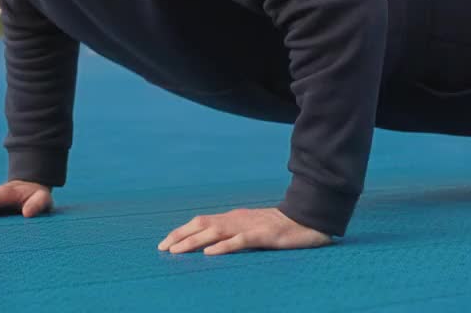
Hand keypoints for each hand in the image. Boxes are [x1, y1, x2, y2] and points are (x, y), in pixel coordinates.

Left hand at [158, 207, 332, 255]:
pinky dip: (223, 246)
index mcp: (233, 218)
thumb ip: (234, 234)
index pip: (201, 222)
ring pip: (215, 232)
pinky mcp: (263, 235)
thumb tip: (212, 244)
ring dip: (194, 241)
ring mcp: (249, 226)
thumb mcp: (252, 229)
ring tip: (177, 251)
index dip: (182, 231)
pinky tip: (210, 253)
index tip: (165, 243)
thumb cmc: (279, 227)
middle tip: (162, 248)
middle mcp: (236, 219)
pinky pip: (240, 241)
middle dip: (180, 236)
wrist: (307, 218)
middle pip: (202, 224)